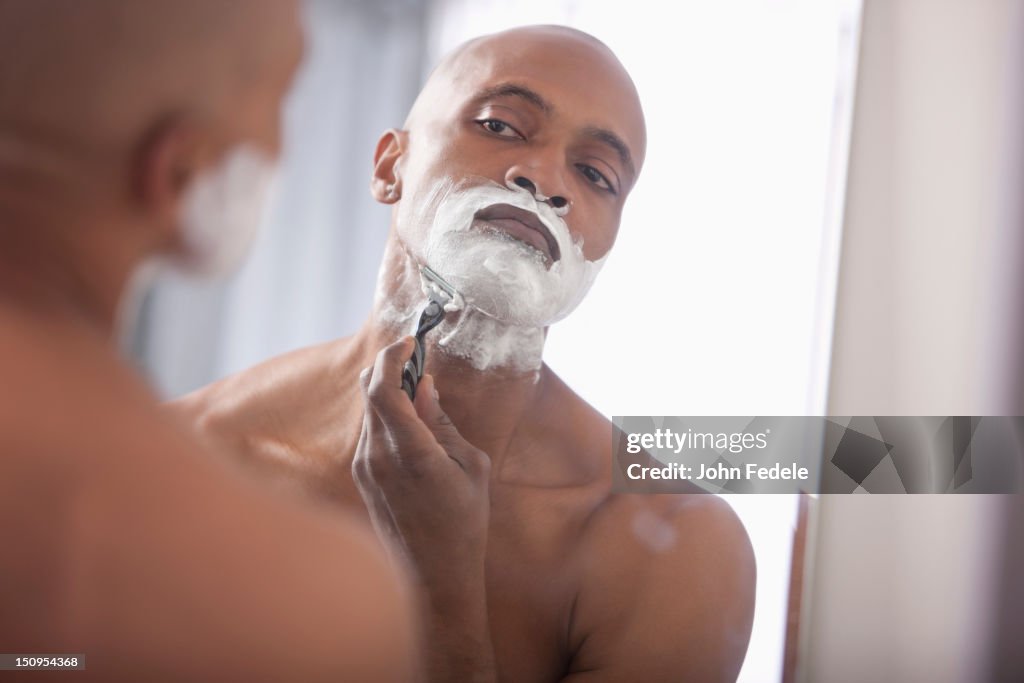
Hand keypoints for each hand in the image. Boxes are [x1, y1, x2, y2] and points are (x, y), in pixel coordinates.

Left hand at [352, 336, 491, 596]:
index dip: (392, 356)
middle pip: (369, 391)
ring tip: (419, 389)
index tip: (411, 342)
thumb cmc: (463, 524)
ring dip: (389, 391)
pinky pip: (369, 432)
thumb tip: (424, 387)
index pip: (383, 387)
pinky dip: (386, 414)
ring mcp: (364, 469)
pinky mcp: (362, 479)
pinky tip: (410, 420)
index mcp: (409, 452)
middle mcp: (376, 457)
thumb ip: (442, 422)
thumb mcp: (469, 466)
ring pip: (368, 411)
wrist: (433, 577)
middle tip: (415, 357)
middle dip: (389, 367)